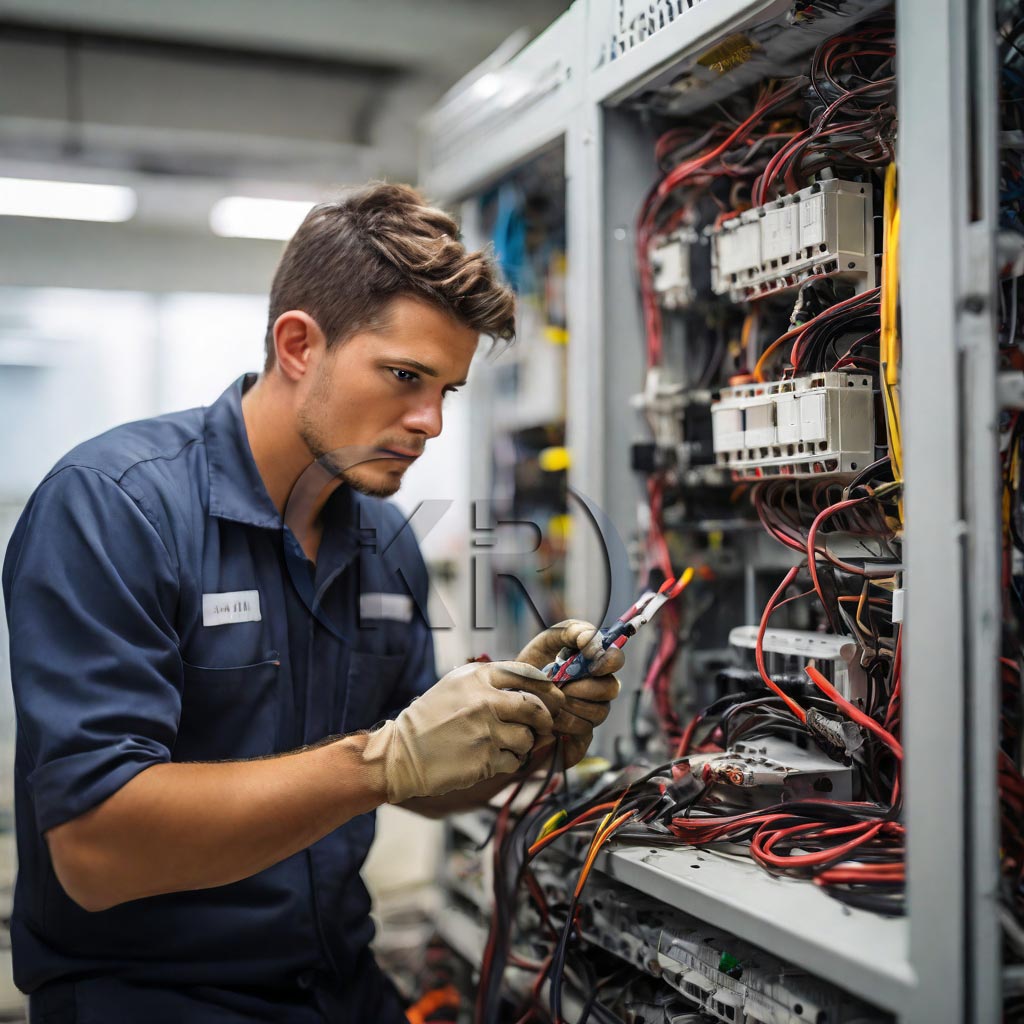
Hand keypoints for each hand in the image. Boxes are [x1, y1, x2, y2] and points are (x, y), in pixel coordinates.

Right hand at [361, 660, 563, 802]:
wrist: (401, 754)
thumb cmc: (431, 719)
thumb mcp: (457, 686)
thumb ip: (493, 683)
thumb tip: (537, 691)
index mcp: (478, 676)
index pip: (528, 674)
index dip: (547, 687)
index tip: (552, 696)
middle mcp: (484, 700)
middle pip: (536, 706)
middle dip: (547, 717)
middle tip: (546, 724)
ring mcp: (485, 730)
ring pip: (529, 737)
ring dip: (526, 743)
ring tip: (508, 744)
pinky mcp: (485, 759)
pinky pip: (515, 761)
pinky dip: (510, 762)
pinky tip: (492, 758)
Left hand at [516, 620, 623, 767]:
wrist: (512, 694)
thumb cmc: (534, 663)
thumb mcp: (548, 640)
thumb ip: (571, 631)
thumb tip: (590, 639)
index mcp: (595, 662)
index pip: (616, 659)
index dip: (607, 661)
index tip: (590, 662)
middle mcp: (599, 688)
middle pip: (610, 689)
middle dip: (583, 687)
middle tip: (560, 685)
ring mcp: (593, 712)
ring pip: (599, 712)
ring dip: (571, 705)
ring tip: (550, 701)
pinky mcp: (582, 735)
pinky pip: (584, 733)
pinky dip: (565, 725)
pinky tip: (550, 719)